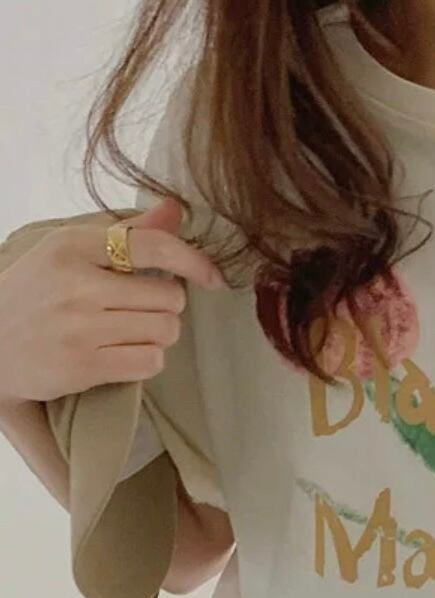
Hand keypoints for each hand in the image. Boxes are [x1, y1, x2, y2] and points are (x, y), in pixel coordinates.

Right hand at [0, 197, 224, 404]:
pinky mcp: (83, 366)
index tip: (211, 277)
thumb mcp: (69, 252)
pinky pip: (151, 362)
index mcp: (72, 246)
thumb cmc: (38, 295)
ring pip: (166, 331)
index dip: (193, 262)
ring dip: (158, 335)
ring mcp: (79, 327)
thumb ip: (127, 234)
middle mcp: (76, 284)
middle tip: (138, 311)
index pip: (152, 246)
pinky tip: (121, 354)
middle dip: (165, 307)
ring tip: (126, 332)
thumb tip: (175, 210)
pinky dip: (147, 361)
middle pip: (170, 298)